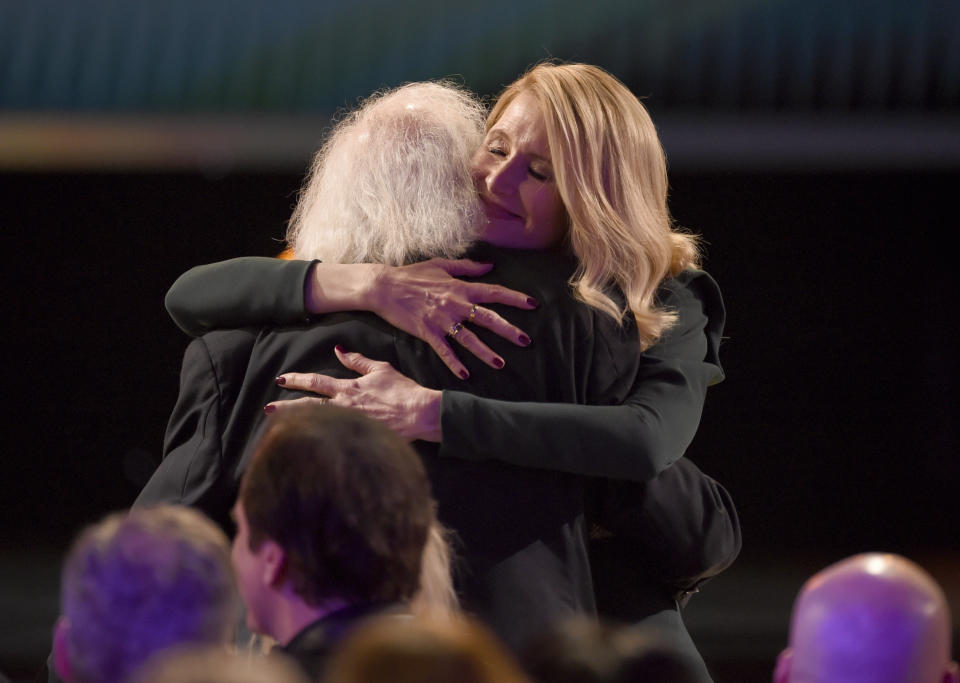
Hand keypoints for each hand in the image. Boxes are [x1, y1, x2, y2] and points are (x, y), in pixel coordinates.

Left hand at [266, 347, 442, 441]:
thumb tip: (339, 351)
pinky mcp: (358, 438)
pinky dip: (318, 440)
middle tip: (268, 408)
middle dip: (287, 406)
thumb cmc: (403, 390)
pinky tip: (305, 444)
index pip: (316, 382)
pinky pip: (334, 439)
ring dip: (297, 423)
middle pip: (310, 406)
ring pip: (318, 424)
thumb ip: (357, 361)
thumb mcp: (380, 369)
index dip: (297, 379)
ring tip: (278, 426)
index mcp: (349, 388)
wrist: (419, 414)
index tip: (282, 379)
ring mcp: (350, 425)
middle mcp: (345, 407)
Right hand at [363, 258, 535, 377]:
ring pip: (469, 339)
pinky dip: (455, 363)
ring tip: (501, 364)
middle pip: (488, 318)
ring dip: (486, 352)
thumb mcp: (442, 265)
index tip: (533, 304)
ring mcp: (441, 320)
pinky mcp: (427, 332)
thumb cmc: (412, 274)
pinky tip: (465, 374)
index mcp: (461, 287)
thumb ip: (467, 267)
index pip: (494, 292)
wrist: (384, 287)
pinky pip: (444, 350)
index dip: (515, 298)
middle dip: (509, 330)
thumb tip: (490, 264)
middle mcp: (455, 304)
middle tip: (526, 341)